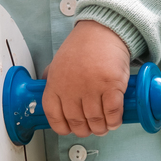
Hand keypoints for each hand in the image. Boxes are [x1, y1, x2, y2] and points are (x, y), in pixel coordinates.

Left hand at [42, 20, 130, 136]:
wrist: (102, 31)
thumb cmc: (82, 47)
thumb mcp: (58, 63)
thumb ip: (51, 79)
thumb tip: (46, 92)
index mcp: (55, 84)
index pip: (53, 115)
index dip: (62, 128)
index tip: (70, 130)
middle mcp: (71, 88)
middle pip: (77, 122)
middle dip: (85, 130)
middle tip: (91, 128)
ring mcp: (91, 87)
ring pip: (95, 120)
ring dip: (101, 128)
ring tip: (104, 126)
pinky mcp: (111, 85)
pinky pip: (112, 112)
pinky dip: (114, 121)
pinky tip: (114, 121)